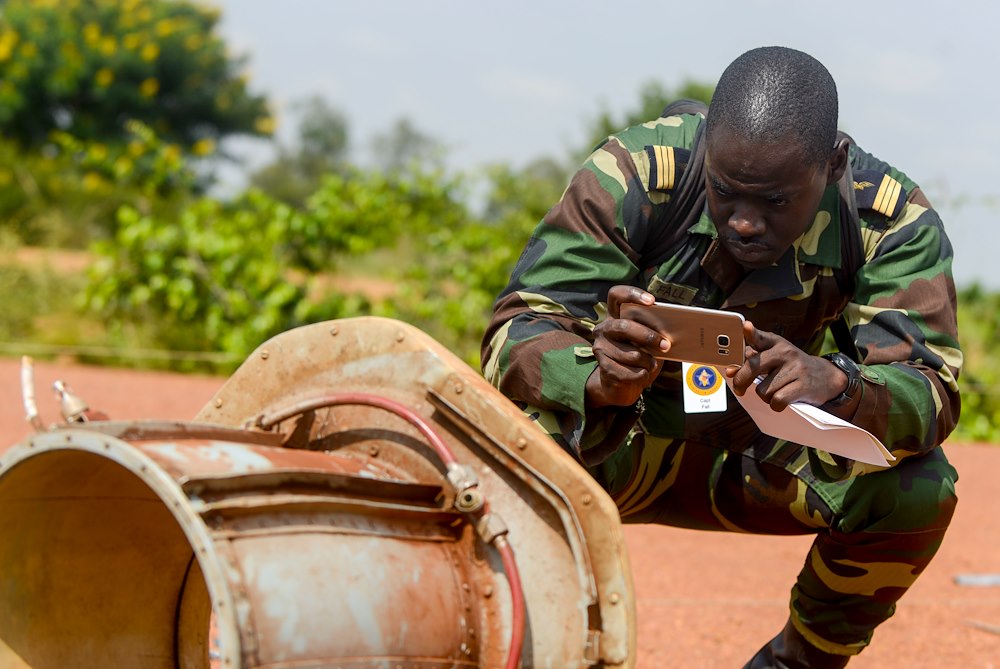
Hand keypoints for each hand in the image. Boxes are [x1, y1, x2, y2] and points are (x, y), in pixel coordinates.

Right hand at [586, 285, 669, 407]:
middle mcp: (604, 328)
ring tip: (652, 364)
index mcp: (615, 316)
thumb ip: (653, 332)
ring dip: (648, 362)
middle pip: (624, 326)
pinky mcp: (603, 367)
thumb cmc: (639, 357)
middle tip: (666, 345)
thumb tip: (670, 333)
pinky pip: (628, 372)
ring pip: (631, 354)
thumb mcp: (646, 341)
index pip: (616, 295)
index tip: (651, 301)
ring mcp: (600, 348)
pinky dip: (641, 375)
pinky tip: (643, 374)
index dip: (632, 294)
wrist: (621, 383)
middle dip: (648, 336)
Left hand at [725, 321, 848, 410]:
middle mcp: (785, 352)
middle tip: (739, 389)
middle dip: (741, 382)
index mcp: (775, 343)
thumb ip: (751, 361)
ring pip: (763, 390)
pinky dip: (776, 405)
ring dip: (765, 396)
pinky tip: (783, 399)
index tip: (745, 326)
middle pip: (753, 368)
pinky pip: (777, 401)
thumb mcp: (774, 358)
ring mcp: (795, 368)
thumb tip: (730, 371)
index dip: (751, 333)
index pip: (760, 337)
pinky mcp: (803, 385)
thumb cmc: (790, 368)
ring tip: (776, 391)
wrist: (825, 377)